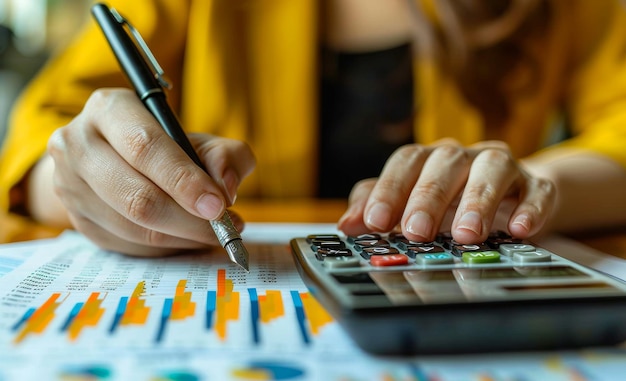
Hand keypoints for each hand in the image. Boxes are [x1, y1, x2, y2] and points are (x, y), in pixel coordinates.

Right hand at [45, 88, 255, 255]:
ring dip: (182, 237)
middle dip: (188, 219)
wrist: (118, 160)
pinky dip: (167, 248)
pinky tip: (189, 238)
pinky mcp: (78, 221)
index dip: (184, 180)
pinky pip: (129, 246)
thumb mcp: (201, 139)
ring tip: (215, 233)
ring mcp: (70, 186)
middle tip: (224, 226)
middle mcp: (78, 144)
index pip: (144, 147)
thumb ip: (226, 156)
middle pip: (135, 196)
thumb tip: (226, 188)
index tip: (218, 205)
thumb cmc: (167, 147)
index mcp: (109, 109)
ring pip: (133, 227)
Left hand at [338, 139, 555, 243]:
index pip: (406, 161)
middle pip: (444, 163)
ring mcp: (503, 166)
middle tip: (417, 232)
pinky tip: (519, 230)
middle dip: (429, 197)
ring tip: (467, 235)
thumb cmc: (448, 200)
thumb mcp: (407, 204)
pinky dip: (530, 208)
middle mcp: (464, 155)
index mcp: (429, 158)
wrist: (508, 196)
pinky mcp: (536, 184)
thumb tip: (347, 225)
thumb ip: (376, 208)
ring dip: (478, 201)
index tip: (375, 222)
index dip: (389, 189)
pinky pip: (539, 190)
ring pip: (492, 169)